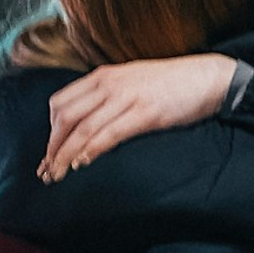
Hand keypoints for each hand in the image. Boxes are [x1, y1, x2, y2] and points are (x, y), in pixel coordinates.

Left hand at [42, 56, 237, 180]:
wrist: (206, 78)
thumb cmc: (171, 85)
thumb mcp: (131, 83)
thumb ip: (108, 97)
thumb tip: (89, 121)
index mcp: (103, 76)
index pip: (61, 102)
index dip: (50, 131)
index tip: (49, 153)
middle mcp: (109, 84)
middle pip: (65, 118)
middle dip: (52, 147)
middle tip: (46, 171)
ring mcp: (126, 98)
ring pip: (83, 129)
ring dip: (66, 155)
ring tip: (57, 175)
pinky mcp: (145, 114)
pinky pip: (109, 134)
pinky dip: (91, 150)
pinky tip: (82, 164)